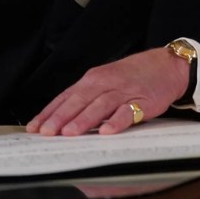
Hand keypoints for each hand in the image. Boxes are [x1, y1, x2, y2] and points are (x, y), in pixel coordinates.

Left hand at [26, 47, 188, 136]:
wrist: (165, 65)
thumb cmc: (131, 76)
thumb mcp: (105, 81)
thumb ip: (85, 98)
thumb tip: (60, 119)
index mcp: (93, 79)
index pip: (66, 97)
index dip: (50, 112)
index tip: (34, 127)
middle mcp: (105, 83)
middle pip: (79, 100)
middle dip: (61, 117)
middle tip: (46, 133)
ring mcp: (123, 91)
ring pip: (100, 105)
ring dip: (84, 119)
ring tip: (70, 133)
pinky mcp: (142, 101)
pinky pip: (128, 112)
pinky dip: (117, 121)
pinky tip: (107, 131)